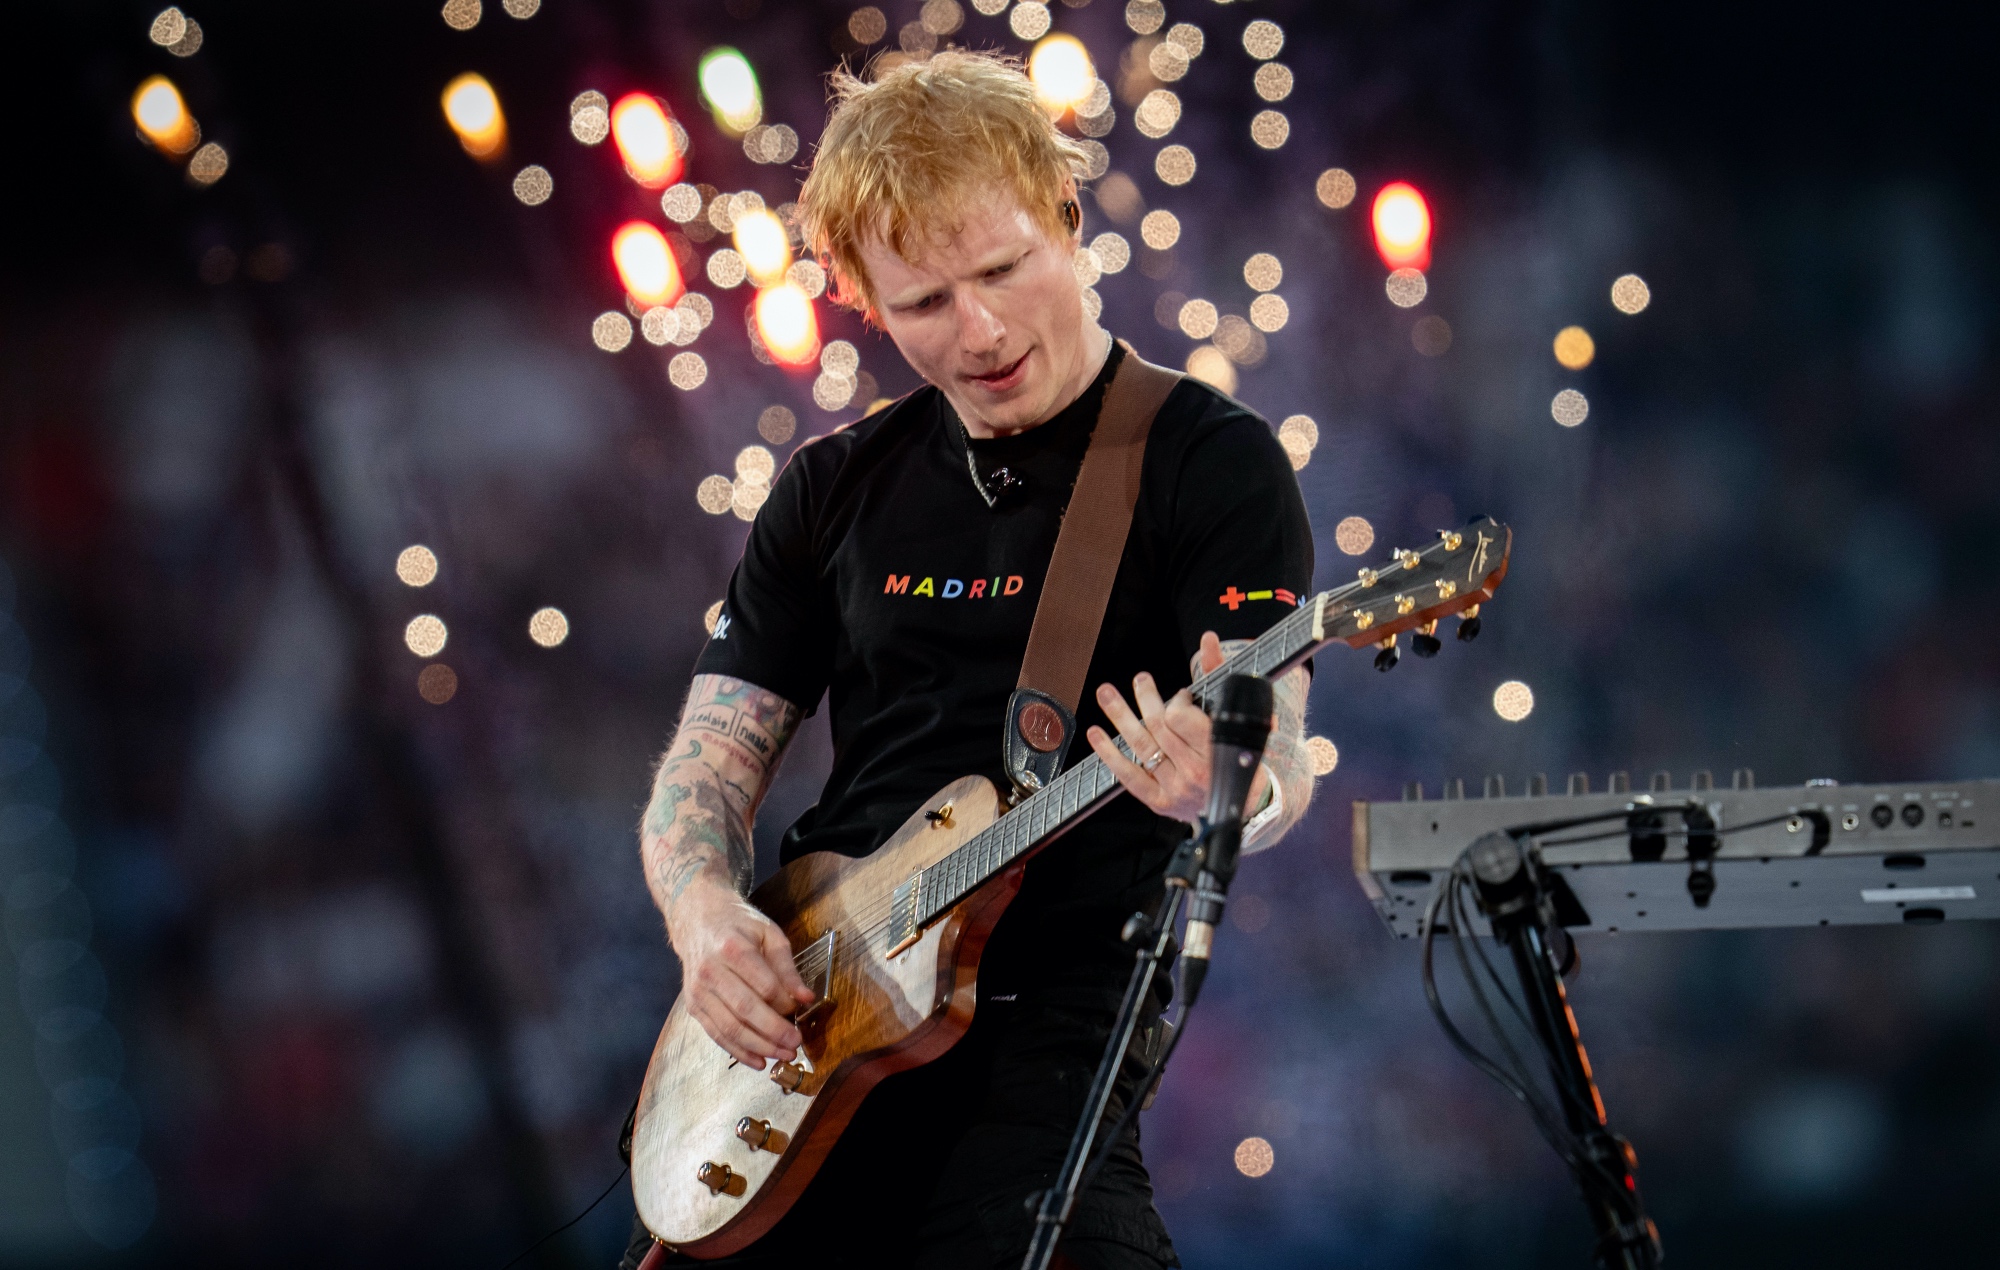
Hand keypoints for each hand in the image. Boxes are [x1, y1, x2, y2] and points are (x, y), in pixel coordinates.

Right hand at [667, 880, 815, 1067]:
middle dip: (774, 1032)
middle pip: (745, 1010)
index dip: (784, 1003)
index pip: (764, 985)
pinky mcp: (694, 1006)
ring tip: (783, 1055)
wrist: (697, 918)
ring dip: (759, 1047)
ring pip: (730, 1028)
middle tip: (795, 1043)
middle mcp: (710, 971)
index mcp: (732, 948)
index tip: (799, 1011)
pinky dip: (738, 1051)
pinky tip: (758, 1060)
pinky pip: (717, 1035)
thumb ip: (787, 967)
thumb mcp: (769, 934)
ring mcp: (698, 991)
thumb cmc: (737, 925)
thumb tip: (805, 997)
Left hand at [1086, 631, 1267, 823]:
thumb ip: (1220, 676)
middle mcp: (1194, 771)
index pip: (1180, 717)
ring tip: (1106, 693)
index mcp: (1216, 750)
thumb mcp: (1236, 717)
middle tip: (1140, 681)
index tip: (1181, 696)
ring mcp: (1175, 788)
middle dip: (1145, 698)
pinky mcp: (1160, 801)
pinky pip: (1129, 776)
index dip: (1176, 701)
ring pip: (1141, 745)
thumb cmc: (1241, 758)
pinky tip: (1097, 734)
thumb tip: (1207, 641)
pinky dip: (1109, 754)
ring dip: (1120, 715)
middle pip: (1158, 726)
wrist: (1244, 809)